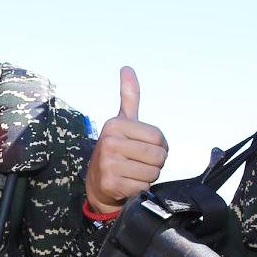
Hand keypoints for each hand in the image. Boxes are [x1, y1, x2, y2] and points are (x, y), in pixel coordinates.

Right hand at [85, 66, 167, 213]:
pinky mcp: (111, 183)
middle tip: (137, 163)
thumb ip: (129, 97)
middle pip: (158, 155)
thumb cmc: (116, 151)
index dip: (159, 147)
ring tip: (132, 173)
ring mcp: (108, 163)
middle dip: (154, 163)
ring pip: (153, 172)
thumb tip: (127, 68)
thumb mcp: (122, 122)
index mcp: (114, 124)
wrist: (97, 184)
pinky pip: (143, 187)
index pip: (158, 137)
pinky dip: (139, 189)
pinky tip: (127, 185)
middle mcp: (109, 141)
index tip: (143, 149)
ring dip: (147, 176)